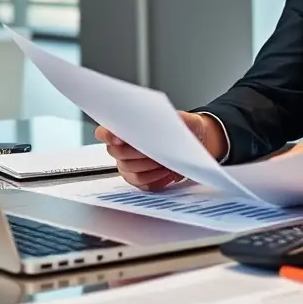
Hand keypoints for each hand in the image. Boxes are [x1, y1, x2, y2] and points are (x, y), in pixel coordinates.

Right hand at [95, 112, 228, 190]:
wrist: (197, 142)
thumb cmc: (186, 128)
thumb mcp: (182, 118)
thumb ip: (170, 118)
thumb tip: (161, 122)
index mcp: (128, 128)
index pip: (105, 132)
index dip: (108, 135)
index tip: (119, 138)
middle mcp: (124, 148)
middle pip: (118, 154)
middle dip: (139, 153)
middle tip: (156, 151)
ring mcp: (130, 166)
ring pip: (131, 171)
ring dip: (150, 168)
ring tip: (166, 163)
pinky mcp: (140, 180)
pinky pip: (142, 185)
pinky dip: (157, 180)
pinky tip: (168, 173)